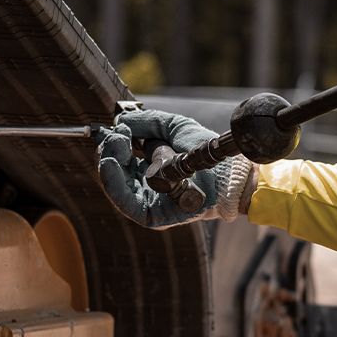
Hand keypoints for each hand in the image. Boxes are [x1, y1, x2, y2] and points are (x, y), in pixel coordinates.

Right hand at [96, 109, 252, 229]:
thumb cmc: (204, 152)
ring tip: (117, 145)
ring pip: (115, 187)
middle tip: (117, 136)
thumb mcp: (174, 128)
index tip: (117, 130)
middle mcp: (145, 190)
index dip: (113, 146)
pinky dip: (114, 182)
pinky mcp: (152, 217)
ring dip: (109, 163)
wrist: (226, 171)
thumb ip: (147, 122)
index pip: (119, 162)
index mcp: (147, 172)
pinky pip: (125, 202)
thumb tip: (120, 120)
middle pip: (114, 174)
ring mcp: (147, 204)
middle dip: (109, 152)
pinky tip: (112, 163)